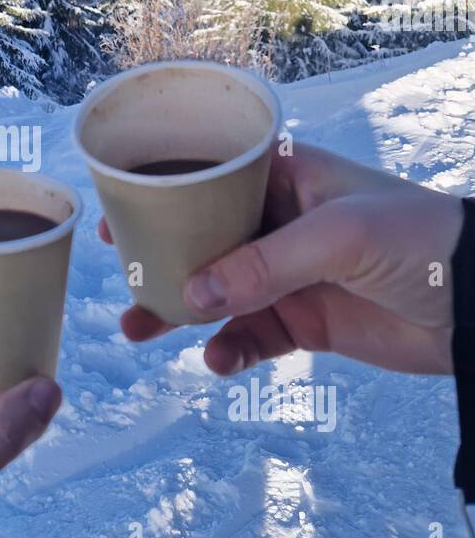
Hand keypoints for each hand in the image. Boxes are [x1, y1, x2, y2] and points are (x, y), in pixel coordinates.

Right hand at [100, 143, 464, 376]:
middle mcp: (282, 222)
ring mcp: (291, 274)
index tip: (118, 213)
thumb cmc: (419, 238)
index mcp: (288, 177)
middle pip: (204, 239)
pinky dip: (229, 349)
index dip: (165, 195)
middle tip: (123, 280)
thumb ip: (263, 265)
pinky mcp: (307, 321)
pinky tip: (217, 360)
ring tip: (140, 331)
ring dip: (180, 313)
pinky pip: (251, 337)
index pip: (213, 179)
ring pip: (218, 293)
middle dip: (162, 261)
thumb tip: (192, 296)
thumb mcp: (338, 237)